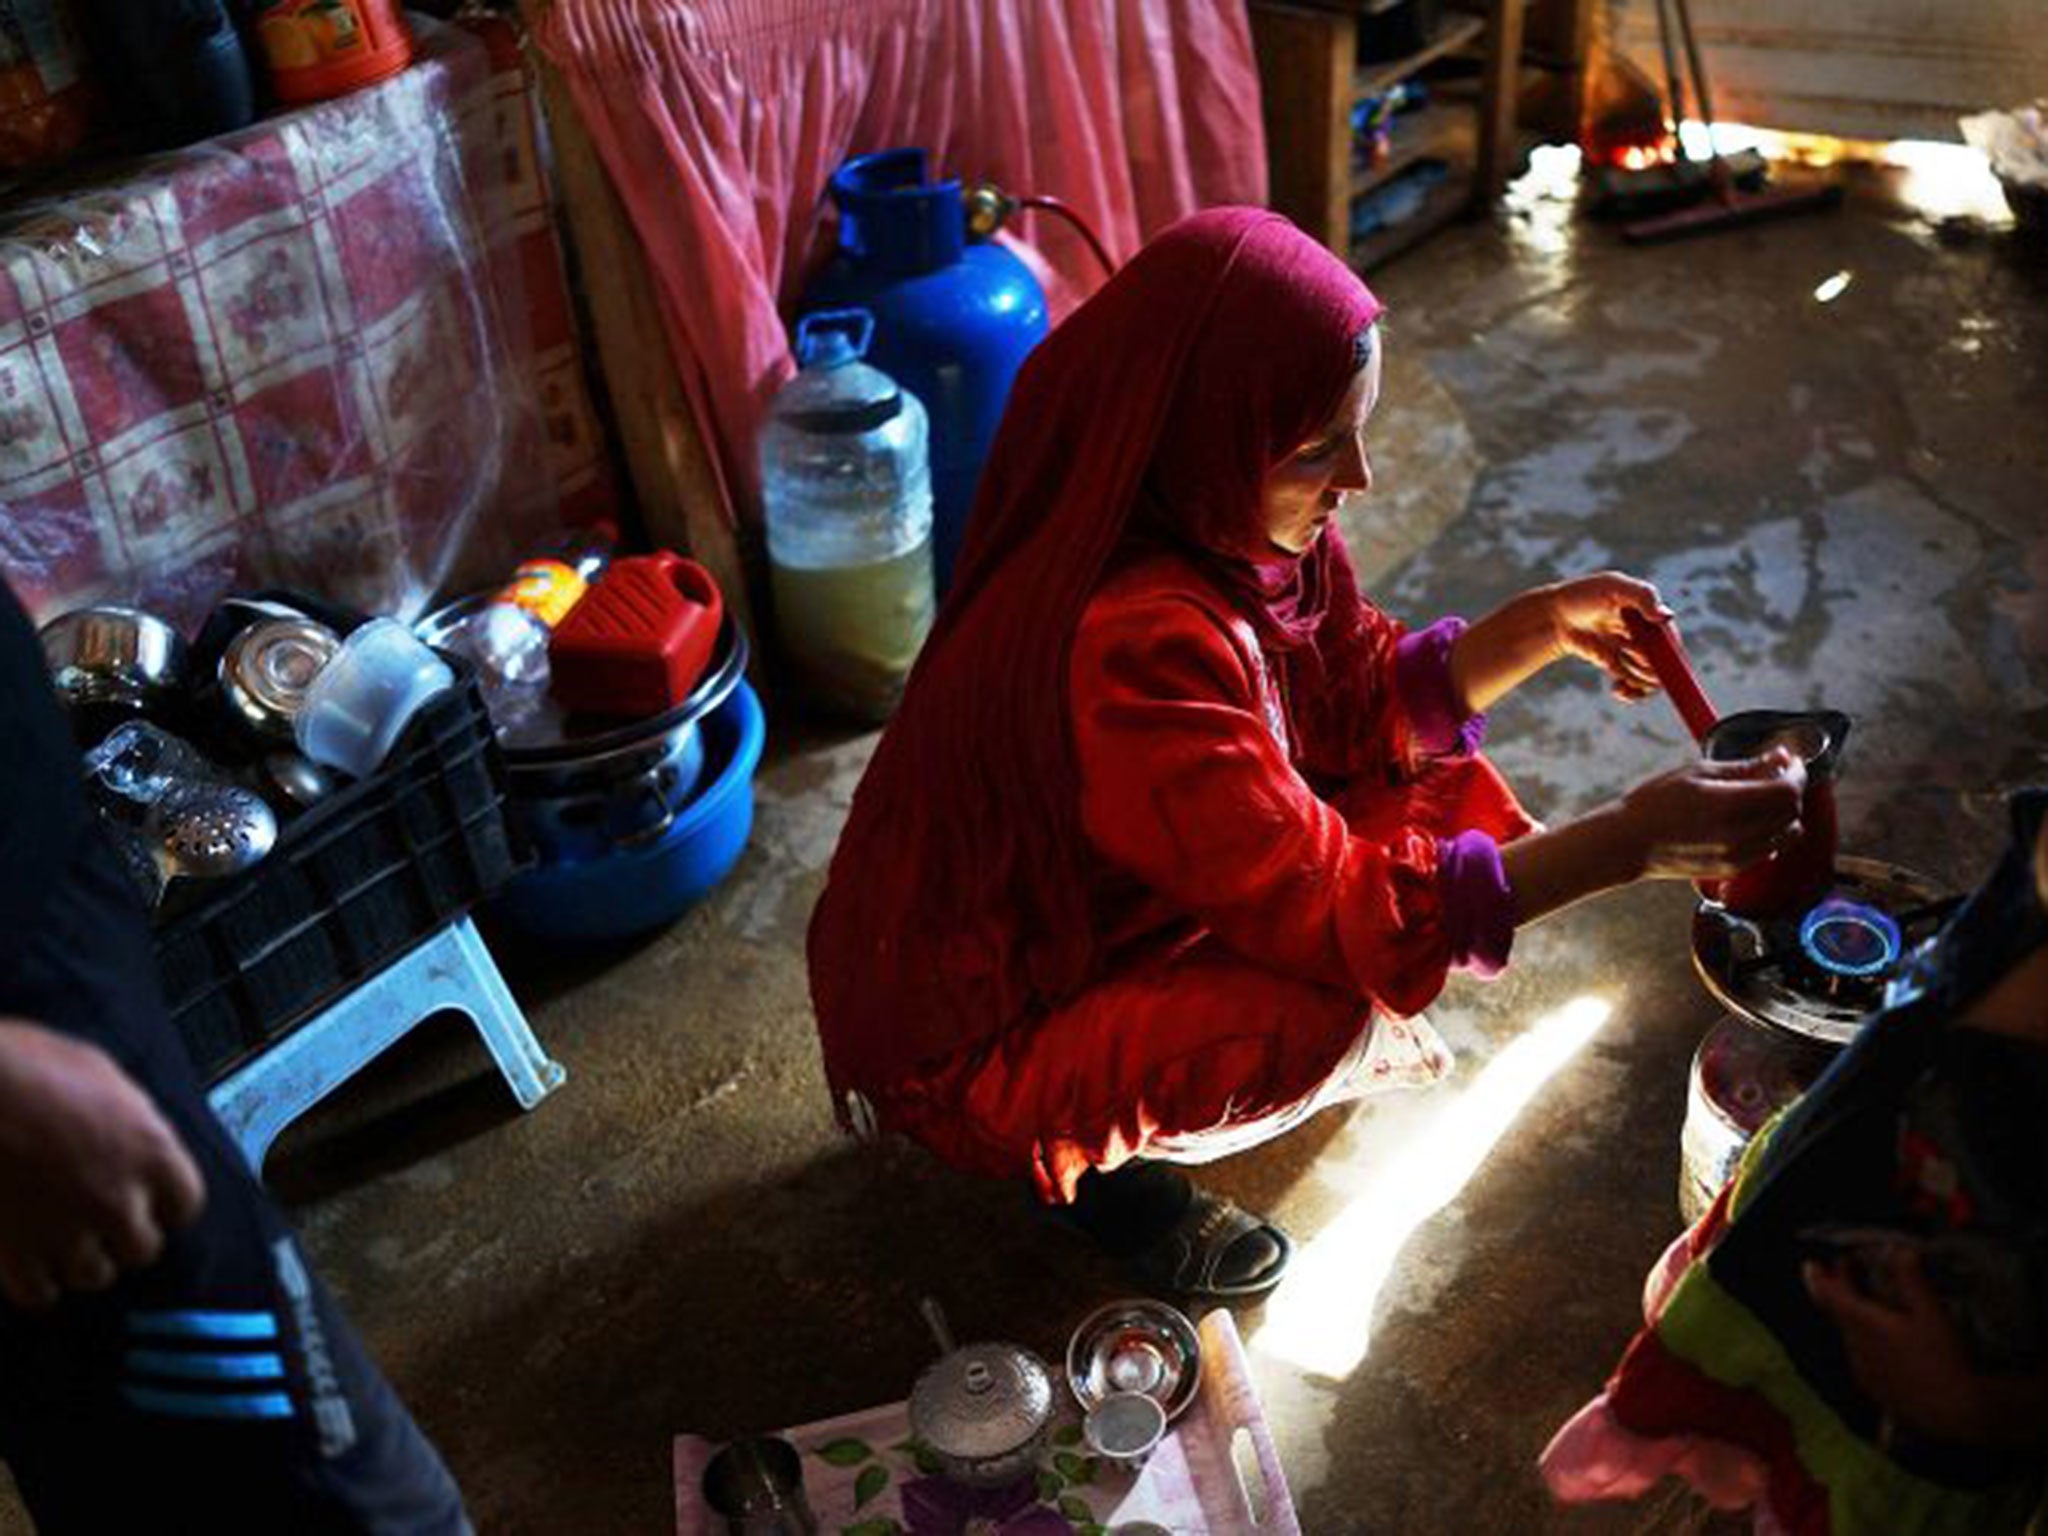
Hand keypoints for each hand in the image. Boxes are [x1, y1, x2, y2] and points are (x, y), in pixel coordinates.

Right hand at [0, 1019, 205, 1308]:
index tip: (150, 1201)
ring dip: (81, 1260)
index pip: (186, 1204)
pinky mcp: (14, 1257)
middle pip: (143, 1248)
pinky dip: (36, 1282)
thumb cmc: (24, 1066)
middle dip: (123, 1235)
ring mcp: (66, 1233)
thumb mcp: (99, 1072)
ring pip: (95, 1275)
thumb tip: (133, 1130)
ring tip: (61, 1237)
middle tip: (98, 1217)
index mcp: (149, 1151)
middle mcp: (118, 1200)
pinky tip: (27, 1261)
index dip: (165, 1204)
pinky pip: (40, 1293)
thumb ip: (127, 1114)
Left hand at [1544, 572, 1670, 702]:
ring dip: (1638, 681)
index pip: (1671, 643)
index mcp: (1654, 619)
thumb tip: (1667, 617)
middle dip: (1649, 669)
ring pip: (1650, 679)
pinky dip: (1630, 693)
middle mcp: (1649, 638)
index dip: (1669, 657)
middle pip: (1664, 666)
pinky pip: (1635, 687)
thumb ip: (1643, 597)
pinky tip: (1617, 689)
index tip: (1652, 664)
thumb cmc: (1585, 595)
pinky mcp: (1620, 668)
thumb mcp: (1614, 587)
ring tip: (1614, 666)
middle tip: (1624, 656)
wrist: (1556, 615)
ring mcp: (1635, 655)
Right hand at [1614, 748, 1805, 878]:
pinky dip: (1771, 833)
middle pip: (1792, 812)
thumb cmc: (1655, 803)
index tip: (1792, 763)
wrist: (1629, 843)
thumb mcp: (1698, 773)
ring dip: (1785, 814)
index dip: (1797, 773)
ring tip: (1764, 799)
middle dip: (1791, 790)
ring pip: (1788, 834)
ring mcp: (1737, 856)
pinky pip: (1770, 850)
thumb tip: (1779, 758)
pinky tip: (1749, 820)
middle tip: (1777, 776)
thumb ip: (1744, 767)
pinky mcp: (1733, 869)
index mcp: (1728, 805)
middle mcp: (1738, 835)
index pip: (1787, 790)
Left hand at [1805, 1246, 2047, 1447]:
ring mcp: (1863, 1370)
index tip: (1811, 1264)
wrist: (1956, 1413)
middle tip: (1846, 1271)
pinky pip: (1862, 1357)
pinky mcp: (1874, 1389)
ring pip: (1850, 1335)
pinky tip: (1885, 1341)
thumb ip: (1912, 1280)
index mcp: (1863, 1325)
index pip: (1830, 1296)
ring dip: (1854, 1316)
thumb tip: (1900, 1249)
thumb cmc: (1944, 1360)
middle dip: (1840, 1290)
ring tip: (1868, 1302)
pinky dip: (1866, 1341)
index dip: (1819, 1278)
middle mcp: (1855, 1347)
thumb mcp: (1931, 1314)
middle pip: (1839, 1313)